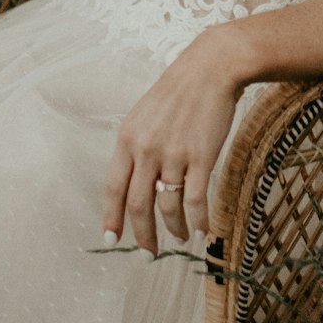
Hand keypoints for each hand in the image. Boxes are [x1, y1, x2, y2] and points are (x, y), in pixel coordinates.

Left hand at [101, 25, 246, 252]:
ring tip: (181, 236)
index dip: (111, 216)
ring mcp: (174, 153)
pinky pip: (195, 200)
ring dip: (174, 228)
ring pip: (168, 206)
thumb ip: (136, 147)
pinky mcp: (201, 156)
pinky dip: (198, 221)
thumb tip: (134, 183)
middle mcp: (146, 149)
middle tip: (148, 254)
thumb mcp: (145, 115)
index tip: (111, 239)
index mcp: (128, 139)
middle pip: (138, 204)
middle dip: (142, 235)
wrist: (212, 68)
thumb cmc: (180, 92)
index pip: (113, 187)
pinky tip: (203, 230)